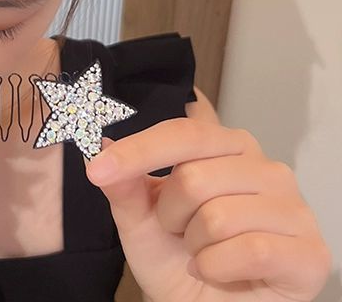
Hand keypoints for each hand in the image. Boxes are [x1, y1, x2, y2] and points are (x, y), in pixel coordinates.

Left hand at [83, 119, 331, 301]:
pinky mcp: (310, 251)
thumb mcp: (139, 222)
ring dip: (196, 247)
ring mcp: (293, 207)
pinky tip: (224, 274)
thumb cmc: (178, 261)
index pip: (182, 132)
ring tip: (203, 254)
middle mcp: (265, 167)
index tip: (97, 170)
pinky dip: (219, 269)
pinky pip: (251, 250)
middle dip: (171, 216)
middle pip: (194, 176)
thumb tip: (102, 145)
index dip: (138, 151)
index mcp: (225, 146)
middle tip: (181, 235)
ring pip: (219, 216)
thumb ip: (124, 186)